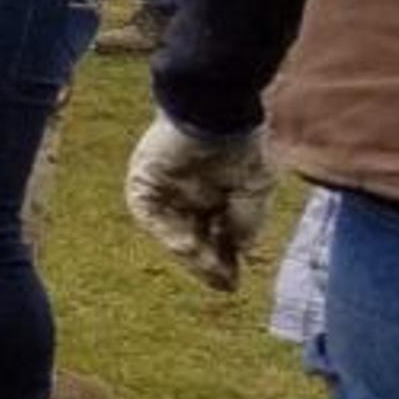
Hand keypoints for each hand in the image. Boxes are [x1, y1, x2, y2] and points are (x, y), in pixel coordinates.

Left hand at [125, 114, 274, 292]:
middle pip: (194, 237)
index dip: (225, 259)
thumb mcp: (254, 189)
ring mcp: (165, 188)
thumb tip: (243, 252)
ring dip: (191, 254)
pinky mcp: (144, 181)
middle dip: (208, 263)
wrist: (215, 113)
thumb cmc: (241, 145)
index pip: (216, 235)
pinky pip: (150, 215)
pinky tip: (189, 247)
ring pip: (173, 231)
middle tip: (225, 284)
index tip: (235, 282)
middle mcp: (188, 194)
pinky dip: (168, 233)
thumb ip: (246, 221)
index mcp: (215, 193)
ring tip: (211, 271)